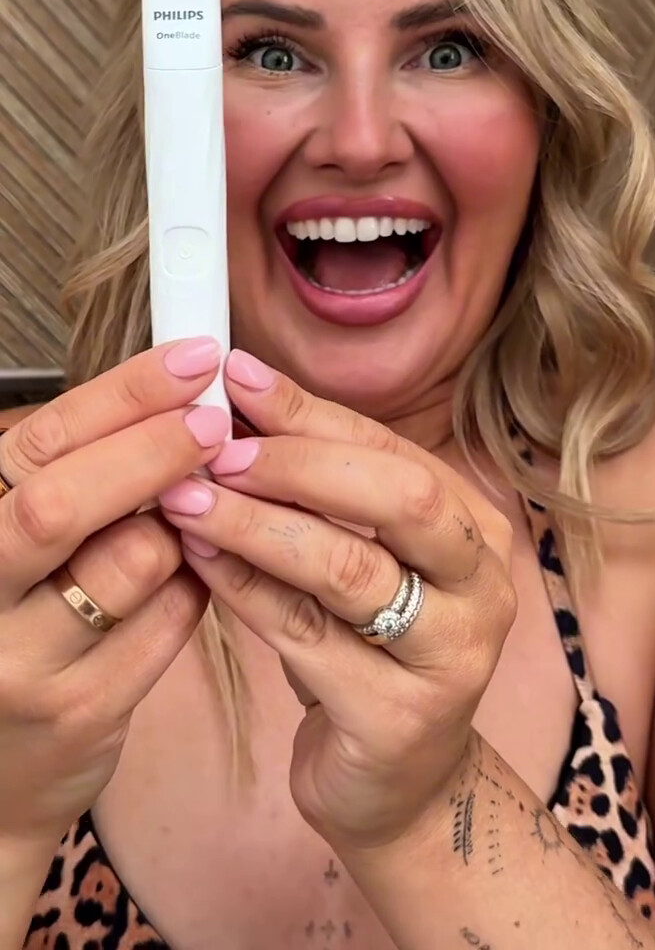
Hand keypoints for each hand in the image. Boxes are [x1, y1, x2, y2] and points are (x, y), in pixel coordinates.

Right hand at [0, 337, 230, 847]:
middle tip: (217, 420)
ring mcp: (21, 661)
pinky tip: (194, 573)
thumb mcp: (17, 536)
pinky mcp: (80, 711)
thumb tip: (173, 395)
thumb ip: (75, 472)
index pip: (41, 444)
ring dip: (187, 526)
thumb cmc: (15, 620)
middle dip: (154, 450)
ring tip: (194, 515)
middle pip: (66, 503)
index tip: (194, 361)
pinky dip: (199, 583)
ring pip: (135, 560)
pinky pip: (172, 620)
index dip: (125, 393)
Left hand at [159, 349, 516, 853]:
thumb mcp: (358, 559)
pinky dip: (244, 591)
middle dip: (298, 463)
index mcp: (475, 529)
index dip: (311, 412)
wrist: (394, 780)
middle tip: (216, 449)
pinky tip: (198, 562)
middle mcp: (483, 586)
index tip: (235, 378)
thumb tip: (237, 404)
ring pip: (347, 570)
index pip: (392, 450)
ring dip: (257, 525)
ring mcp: (451, 656)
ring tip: (187, 499)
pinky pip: (307, 639)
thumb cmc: (368, 651)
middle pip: (399, 499)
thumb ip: (319, 492)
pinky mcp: (399, 718)